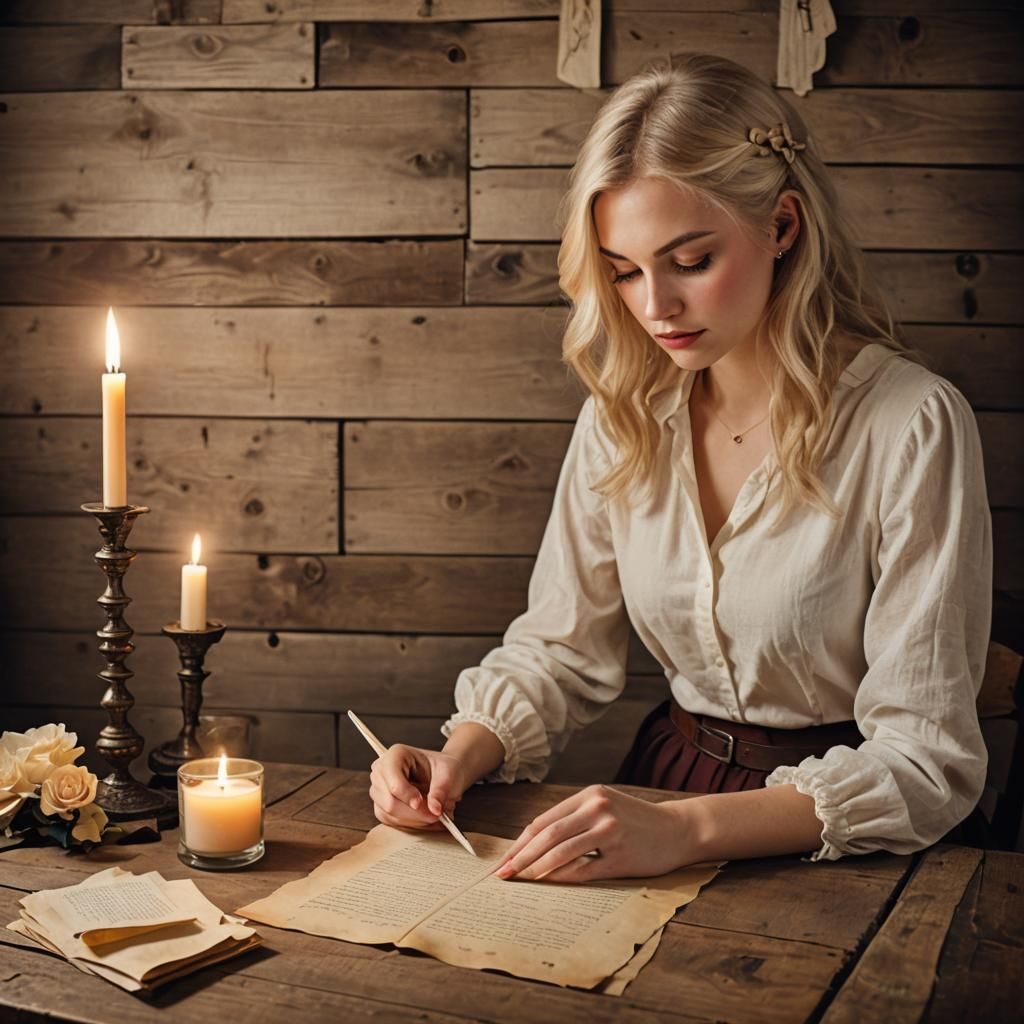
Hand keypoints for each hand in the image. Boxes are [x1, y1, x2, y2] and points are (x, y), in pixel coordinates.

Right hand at [369, 745, 469, 830]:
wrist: (443, 774)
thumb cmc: (444, 768)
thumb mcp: (448, 774)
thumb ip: (440, 790)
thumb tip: (435, 809)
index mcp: (396, 755)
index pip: (393, 781)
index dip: (408, 795)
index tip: (423, 804)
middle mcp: (382, 770)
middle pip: (390, 801)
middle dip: (415, 813)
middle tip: (436, 814)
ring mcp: (379, 788)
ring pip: (389, 814)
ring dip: (414, 820)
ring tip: (434, 814)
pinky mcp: (381, 804)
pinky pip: (390, 821)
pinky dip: (410, 823)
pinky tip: (425, 818)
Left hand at [494, 785, 695, 882]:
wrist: (679, 829)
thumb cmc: (636, 821)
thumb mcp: (605, 807)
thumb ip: (575, 819)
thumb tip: (534, 845)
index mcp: (589, 795)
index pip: (544, 820)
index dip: (521, 842)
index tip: (504, 858)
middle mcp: (597, 808)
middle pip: (547, 834)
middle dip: (520, 856)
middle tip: (502, 874)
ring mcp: (609, 831)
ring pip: (561, 851)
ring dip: (536, 868)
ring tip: (520, 881)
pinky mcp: (621, 855)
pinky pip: (584, 870)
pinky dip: (562, 878)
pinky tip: (549, 885)